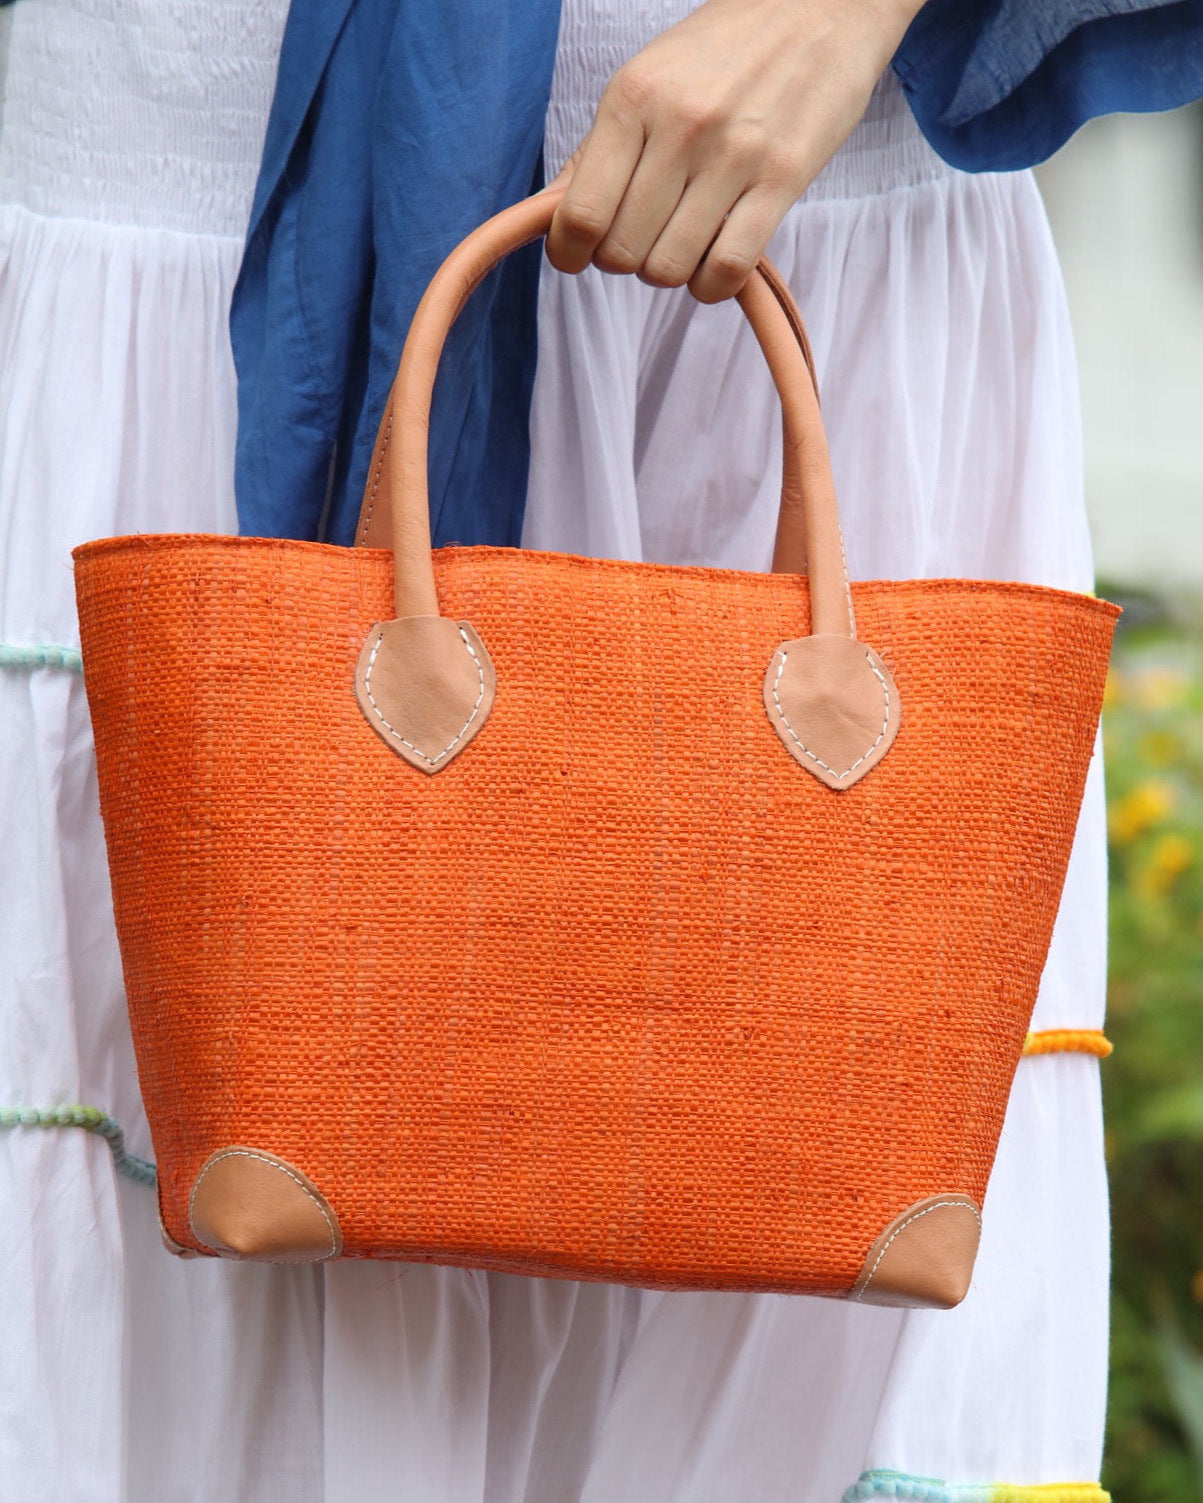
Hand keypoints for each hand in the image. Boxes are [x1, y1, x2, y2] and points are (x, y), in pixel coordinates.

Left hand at [545, 0, 924, 301]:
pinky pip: (727, 269)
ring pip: (669, 268)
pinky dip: (711, 286)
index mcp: (633, 97)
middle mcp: (680, 126)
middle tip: (642, 237)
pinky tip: (713, 266)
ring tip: (681, 242)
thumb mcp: (646, 80)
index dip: (570, 253)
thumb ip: (597, 151)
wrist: (818, 7)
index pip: (580, 214)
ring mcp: (734, 154)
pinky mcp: (783, 178)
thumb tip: (550, 218)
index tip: (578, 255)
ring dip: (668, 272)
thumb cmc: (723, 51)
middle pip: (622, 251)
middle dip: (622, 259)